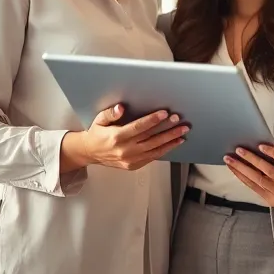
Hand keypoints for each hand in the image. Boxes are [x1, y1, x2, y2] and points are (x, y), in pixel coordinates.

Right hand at [63, 104, 186, 171]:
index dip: (152, 120)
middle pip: (150, 138)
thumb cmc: (97, 134)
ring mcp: (130, 159)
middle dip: (167, 129)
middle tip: (179, 122)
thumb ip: (110, 113)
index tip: (165, 113)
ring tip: (182, 132)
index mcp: (116, 137)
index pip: (138, 127)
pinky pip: (152, 157)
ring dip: (170, 140)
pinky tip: (174, 143)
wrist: (91, 153)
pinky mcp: (134, 165)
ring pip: (155, 149)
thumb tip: (121, 108)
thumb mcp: (99, 120)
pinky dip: (165, 150)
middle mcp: (125, 150)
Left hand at [224, 143, 273, 209]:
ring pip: (257, 180)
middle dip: (251, 159)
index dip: (272, 152)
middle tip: (238, 150)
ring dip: (241, 169)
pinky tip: (235, 170)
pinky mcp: (270, 200)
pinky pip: (253, 187)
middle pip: (268, 170)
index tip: (260, 145)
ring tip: (230, 160)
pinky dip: (242, 177)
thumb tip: (263, 145)